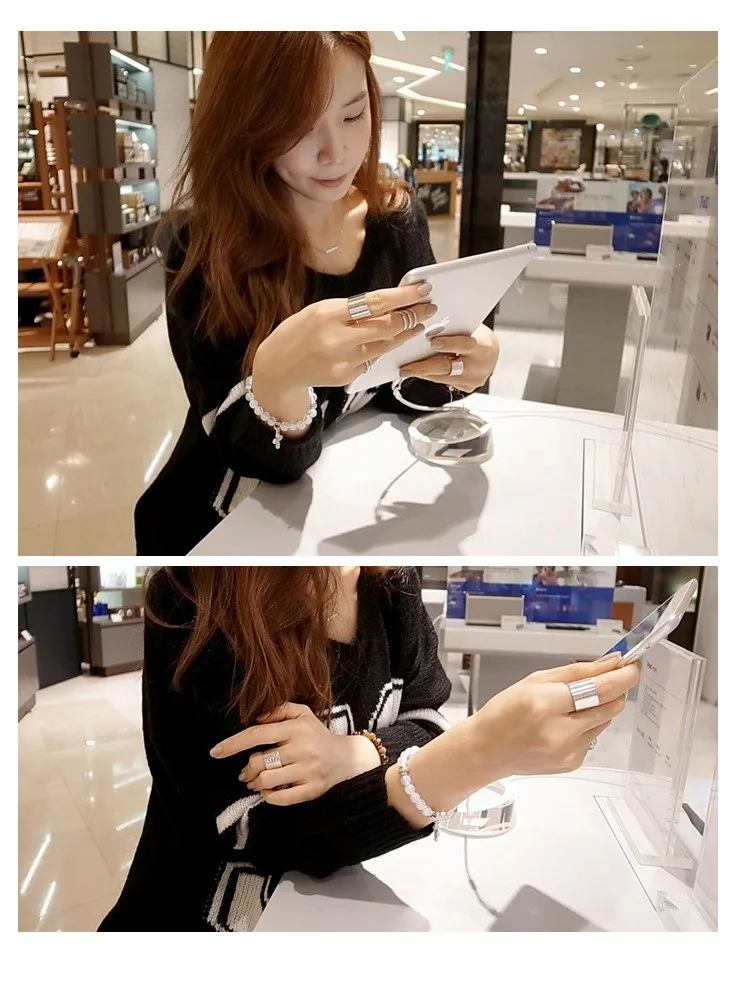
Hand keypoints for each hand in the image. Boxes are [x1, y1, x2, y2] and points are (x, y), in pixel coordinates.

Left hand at [209, 702, 380, 805]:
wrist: (347, 759)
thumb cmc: (317, 735)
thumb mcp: (302, 714)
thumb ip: (279, 710)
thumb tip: (255, 718)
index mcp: (296, 728)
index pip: (258, 734)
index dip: (234, 744)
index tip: (215, 752)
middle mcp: (302, 749)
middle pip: (259, 762)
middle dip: (246, 769)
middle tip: (245, 772)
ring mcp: (307, 771)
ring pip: (266, 781)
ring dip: (254, 783)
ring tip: (255, 781)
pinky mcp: (311, 791)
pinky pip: (280, 799)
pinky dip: (268, 797)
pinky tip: (269, 791)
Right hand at [254, 283, 436, 390]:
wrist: (277, 367)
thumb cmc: (299, 332)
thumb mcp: (320, 310)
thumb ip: (352, 308)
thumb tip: (388, 302)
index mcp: (330, 314)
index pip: (376, 303)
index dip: (404, 297)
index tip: (423, 290)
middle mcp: (338, 339)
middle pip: (388, 327)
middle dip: (413, 317)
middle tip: (428, 309)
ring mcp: (344, 361)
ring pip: (386, 345)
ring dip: (404, 334)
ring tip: (416, 325)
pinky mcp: (347, 377)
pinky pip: (372, 360)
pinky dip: (379, 350)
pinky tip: (383, 344)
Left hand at [398, 323, 498, 392]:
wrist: (488, 352)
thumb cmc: (476, 336)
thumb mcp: (469, 329)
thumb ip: (452, 330)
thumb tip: (426, 327)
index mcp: (483, 347)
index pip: (465, 345)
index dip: (448, 343)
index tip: (431, 342)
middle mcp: (480, 366)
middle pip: (449, 367)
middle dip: (425, 366)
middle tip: (406, 367)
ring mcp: (473, 379)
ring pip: (443, 378)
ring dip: (423, 373)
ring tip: (406, 370)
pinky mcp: (467, 387)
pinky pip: (444, 382)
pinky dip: (430, 376)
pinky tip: (418, 372)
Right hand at [471, 653, 639, 778]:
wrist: (485, 750)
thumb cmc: (503, 713)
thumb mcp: (534, 680)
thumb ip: (576, 672)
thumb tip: (609, 663)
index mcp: (545, 704)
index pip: (599, 689)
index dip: (622, 676)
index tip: (632, 666)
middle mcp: (560, 732)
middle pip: (611, 707)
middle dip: (615, 690)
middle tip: (608, 678)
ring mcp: (569, 752)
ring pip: (605, 722)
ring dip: (599, 708)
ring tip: (571, 705)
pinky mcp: (573, 764)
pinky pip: (594, 737)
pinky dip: (587, 725)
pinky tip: (563, 724)